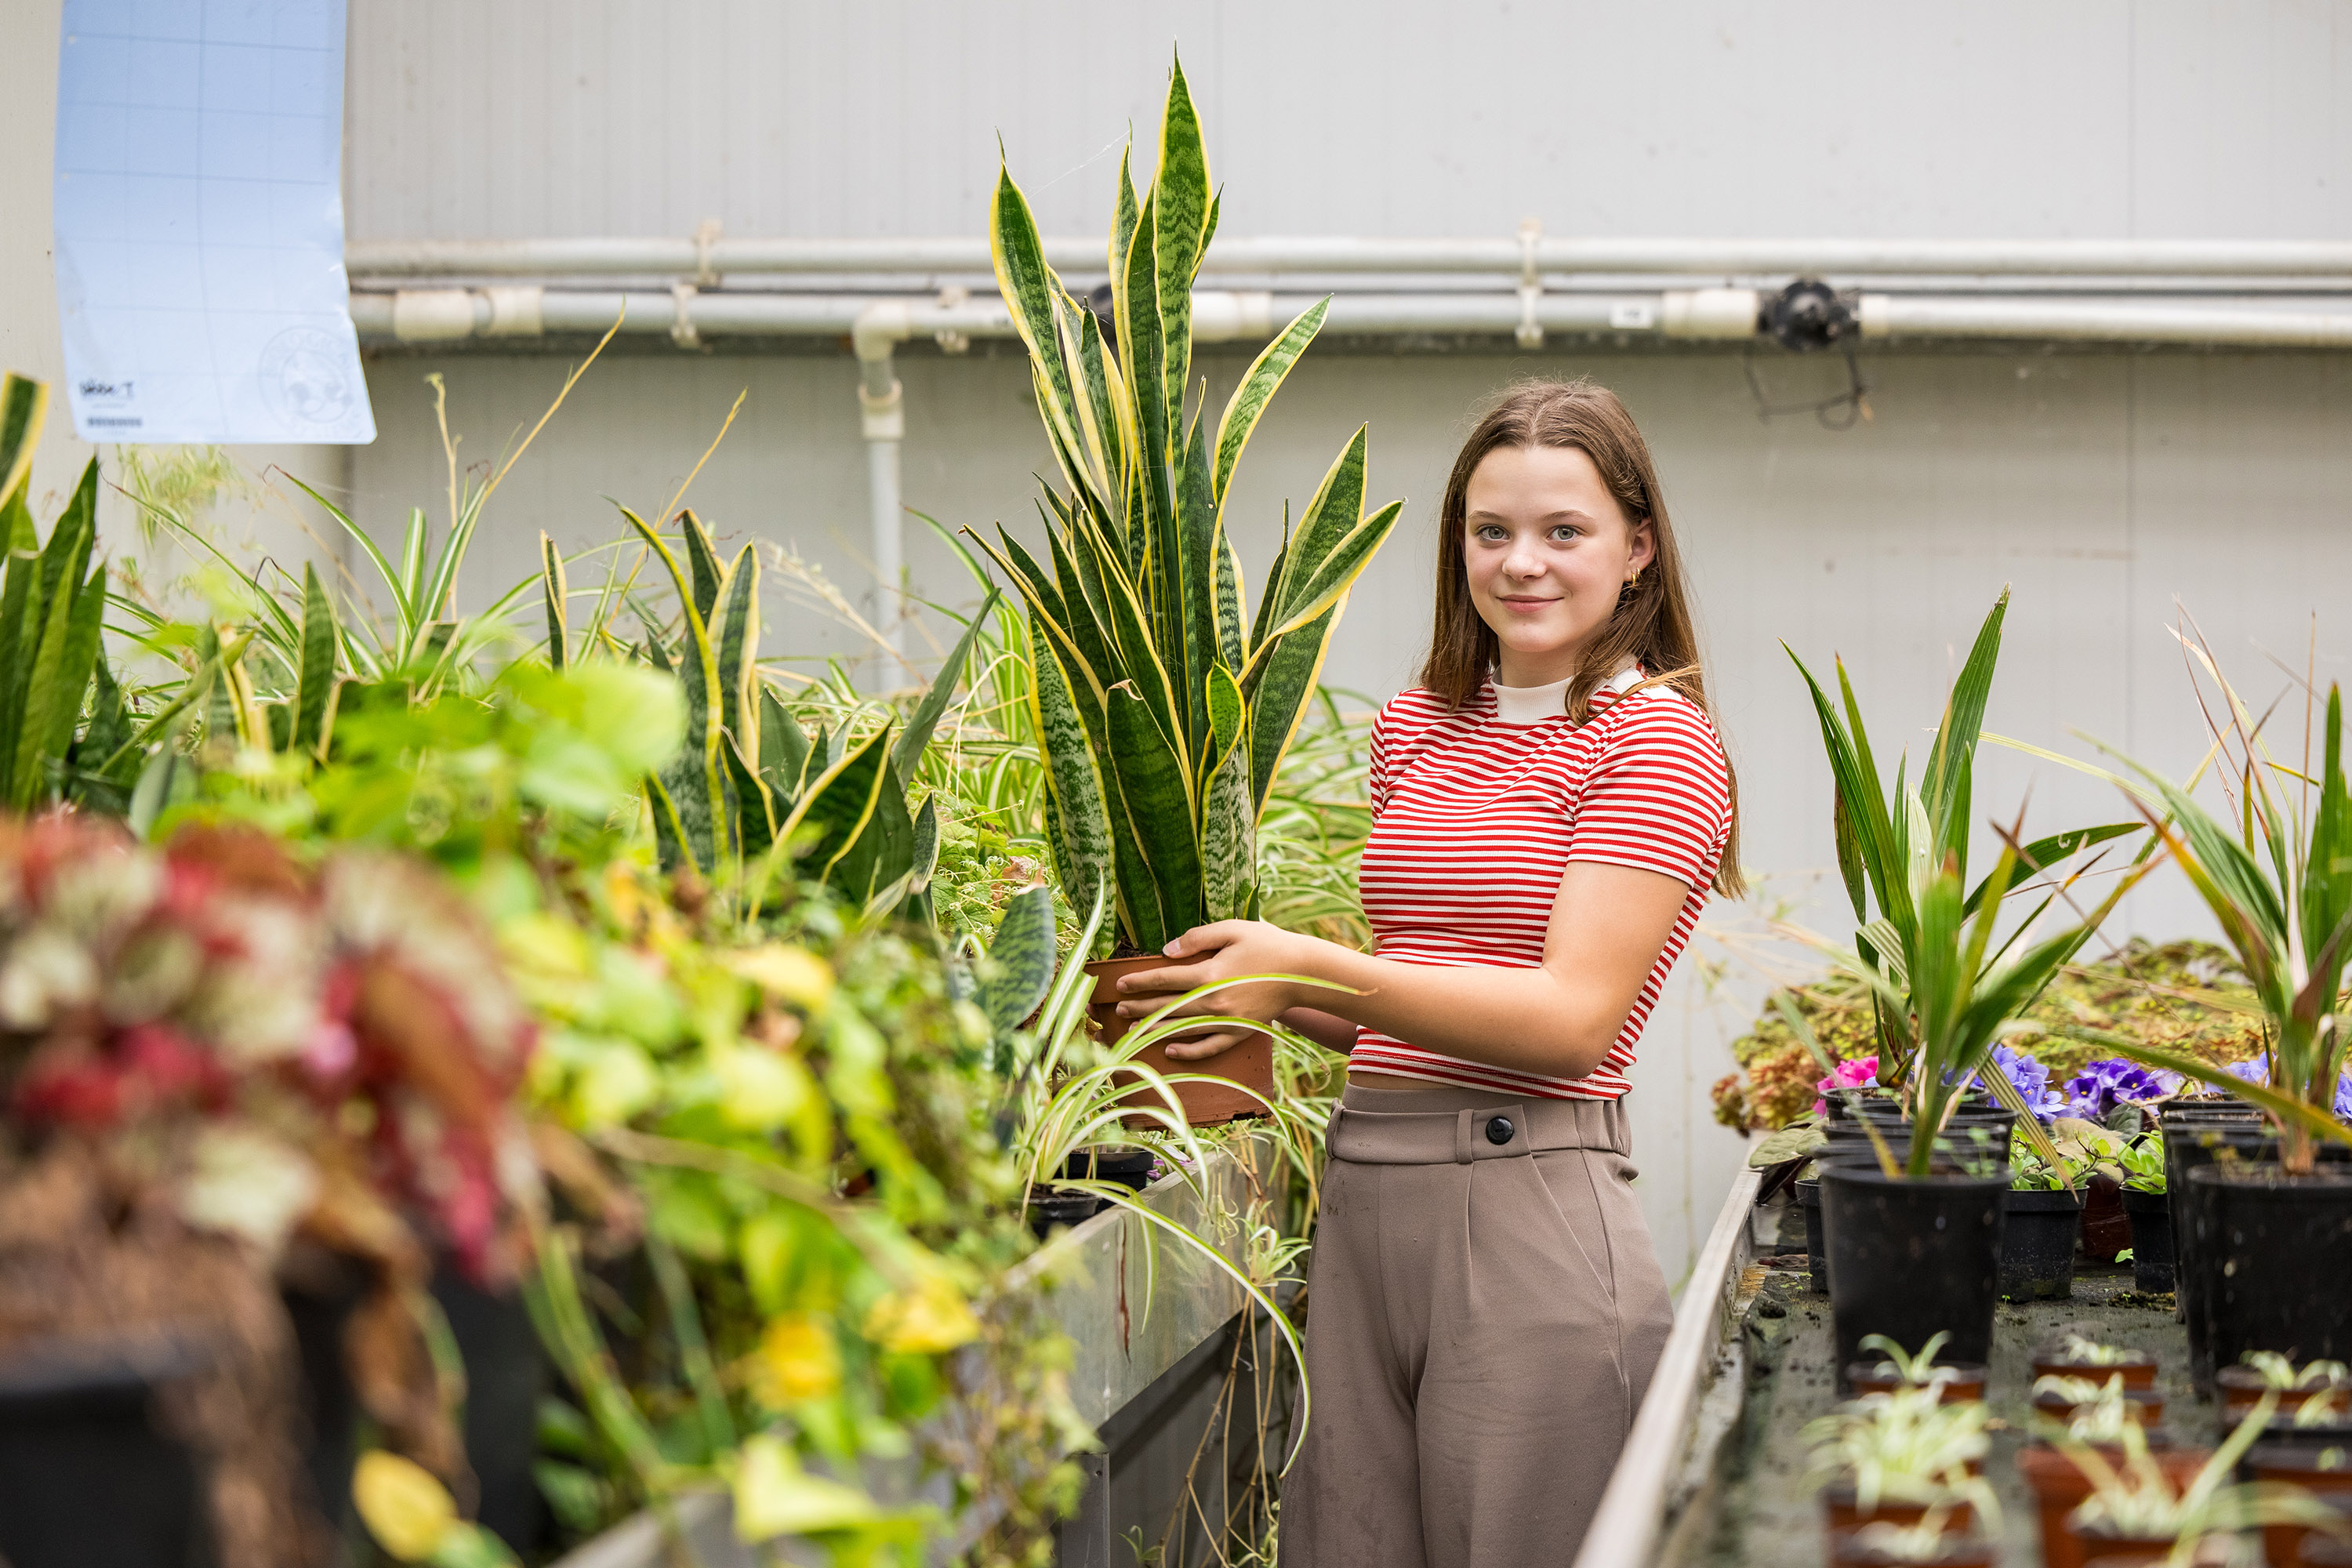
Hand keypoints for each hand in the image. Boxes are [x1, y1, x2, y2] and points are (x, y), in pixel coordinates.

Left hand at [1115, 920, 1314, 1060]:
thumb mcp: (1232, 929)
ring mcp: (1227, 1020)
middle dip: (1141, 1008)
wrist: (1302, 971)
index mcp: (1211, 973)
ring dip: (1156, 1030)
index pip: (1165, 979)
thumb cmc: (1266, 945)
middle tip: (1120, 1009)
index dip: (1140, 981)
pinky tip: (1171, 1050)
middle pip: (1168, 1006)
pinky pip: (1209, 1047)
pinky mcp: (1240, 1031)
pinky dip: (1189, 1052)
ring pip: (1183, 1029)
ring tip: (1134, 1029)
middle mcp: (1215, 1000)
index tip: (1121, 984)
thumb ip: (1197, 937)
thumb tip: (1166, 951)